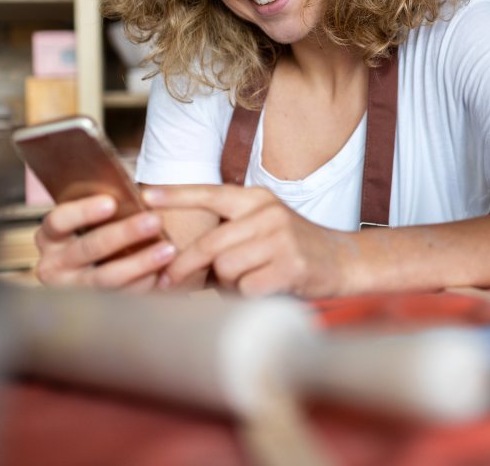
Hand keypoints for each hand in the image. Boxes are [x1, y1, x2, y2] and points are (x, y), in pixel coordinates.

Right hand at [33, 194, 177, 289]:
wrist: (102, 269)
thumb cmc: (102, 229)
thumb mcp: (97, 214)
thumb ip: (107, 202)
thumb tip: (129, 183)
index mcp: (50, 236)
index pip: (58, 221)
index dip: (83, 211)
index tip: (111, 202)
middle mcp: (53, 266)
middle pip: (87, 249)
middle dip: (123, 234)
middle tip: (154, 220)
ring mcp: (72, 291)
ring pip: (106, 279)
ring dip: (140, 262)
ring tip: (168, 249)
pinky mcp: (95, 308)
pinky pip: (122, 298)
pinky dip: (145, 284)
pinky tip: (166, 273)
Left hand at [144, 185, 355, 297]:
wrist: (343, 260)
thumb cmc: (292, 250)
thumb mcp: (263, 228)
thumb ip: (228, 235)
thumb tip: (179, 259)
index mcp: (257, 198)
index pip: (211, 193)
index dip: (177, 196)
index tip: (146, 197)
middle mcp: (268, 212)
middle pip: (210, 243)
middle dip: (185, 266)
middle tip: (168, 281)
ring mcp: (281, 237)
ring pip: (226, 269)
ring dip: (228, 284)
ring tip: (248, 281)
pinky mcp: (291, 265)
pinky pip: (247, 288)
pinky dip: (248, 296)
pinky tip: (266, 289)